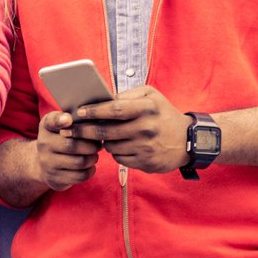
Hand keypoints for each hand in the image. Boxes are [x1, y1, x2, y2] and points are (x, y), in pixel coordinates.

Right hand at [33, 109, 101, 190]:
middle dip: (91, 145)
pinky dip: (90, 170)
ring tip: (95, 154)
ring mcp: (48, 163)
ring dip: (92, 158)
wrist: (43, 163)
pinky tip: (91, 166)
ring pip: (79, 162)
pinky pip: (79, 176)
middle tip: (98, 144)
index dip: (60, 120)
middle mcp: (43, 144)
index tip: (69, 119)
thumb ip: (73, 118)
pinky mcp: (55, 178)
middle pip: (72, 145)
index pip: (51, 121)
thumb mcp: (60, 125)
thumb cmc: (60, 138)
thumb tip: (93, 119)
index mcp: (46, 126)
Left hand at [77, 84, 191, 173]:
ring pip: (110, 146)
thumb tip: (103, 99)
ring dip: (101, 142)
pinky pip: (119, 158)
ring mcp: (145, 147)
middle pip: (106, 132)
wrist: (187, 140)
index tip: (78, 112)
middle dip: (84, 131)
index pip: (114, 110)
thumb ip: (128, 95)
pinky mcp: (145, 162)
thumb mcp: (151, 96)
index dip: (94, 111)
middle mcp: (146, 128)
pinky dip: (114, 152)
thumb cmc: (163, 114)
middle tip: (69, 130)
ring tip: (97, 136)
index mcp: (147, 108)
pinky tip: (117, 145)